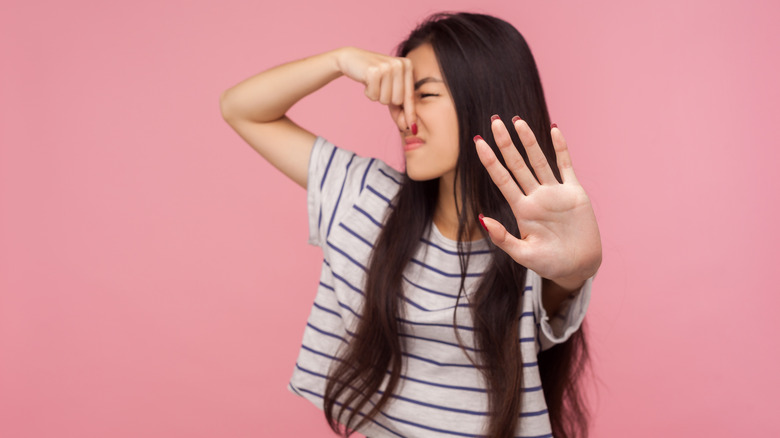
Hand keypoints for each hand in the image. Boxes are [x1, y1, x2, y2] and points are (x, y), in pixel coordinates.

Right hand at [335, 47, 415, 128]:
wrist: (352, 59)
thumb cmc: (374, 75)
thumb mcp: (390, 86)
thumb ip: (400, 104)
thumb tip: (408, 126)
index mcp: (408, 65)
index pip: (409, 95)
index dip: (410, 112)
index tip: (413, 128)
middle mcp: (400, 64)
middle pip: (397, 100)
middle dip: (386, 98)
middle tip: (380, 86)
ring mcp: (387, 67)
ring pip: (385, 100)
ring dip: (377, 95)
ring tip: (373, 82)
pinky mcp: (374, 71)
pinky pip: (374, 96)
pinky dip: (369, 92)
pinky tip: (366, 80)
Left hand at [474, 117, 601, 287]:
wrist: (579, 268)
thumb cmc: (550, 264)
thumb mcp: (524, 254)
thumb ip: (503, 238)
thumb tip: (482, 219)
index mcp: (521, 210)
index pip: (502, 179)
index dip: (490, 161)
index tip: (478, 142)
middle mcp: (535, 197)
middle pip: (517, 164)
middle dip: (505, 143)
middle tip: (494, 121)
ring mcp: (555, 193)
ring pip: (539, 161)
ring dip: (529, 141)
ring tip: (517, 120)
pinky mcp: (574, 193)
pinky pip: (566, 165)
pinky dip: (560, 148)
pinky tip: (553, 129)